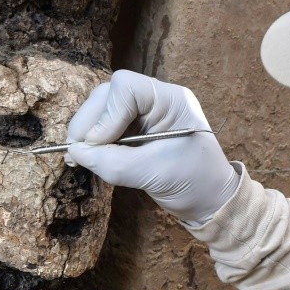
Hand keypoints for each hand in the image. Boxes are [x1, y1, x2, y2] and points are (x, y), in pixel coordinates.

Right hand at [65, 70, 238, 223]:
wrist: (212, 201)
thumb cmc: (196, 184)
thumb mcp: (154, 174)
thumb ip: (114, 163)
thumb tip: (77, 153)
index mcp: (171, 101)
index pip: (125, 87)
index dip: (105, 114)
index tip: (97, 143)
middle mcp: (157, 101)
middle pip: (108, 95)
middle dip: (90, 122)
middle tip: (77, 152)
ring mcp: (146, 115)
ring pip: (103, 110)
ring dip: (89, 133)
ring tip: (82, 157)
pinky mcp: (137, 131)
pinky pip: (106, 127)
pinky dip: (95, 142)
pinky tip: (90, 158)